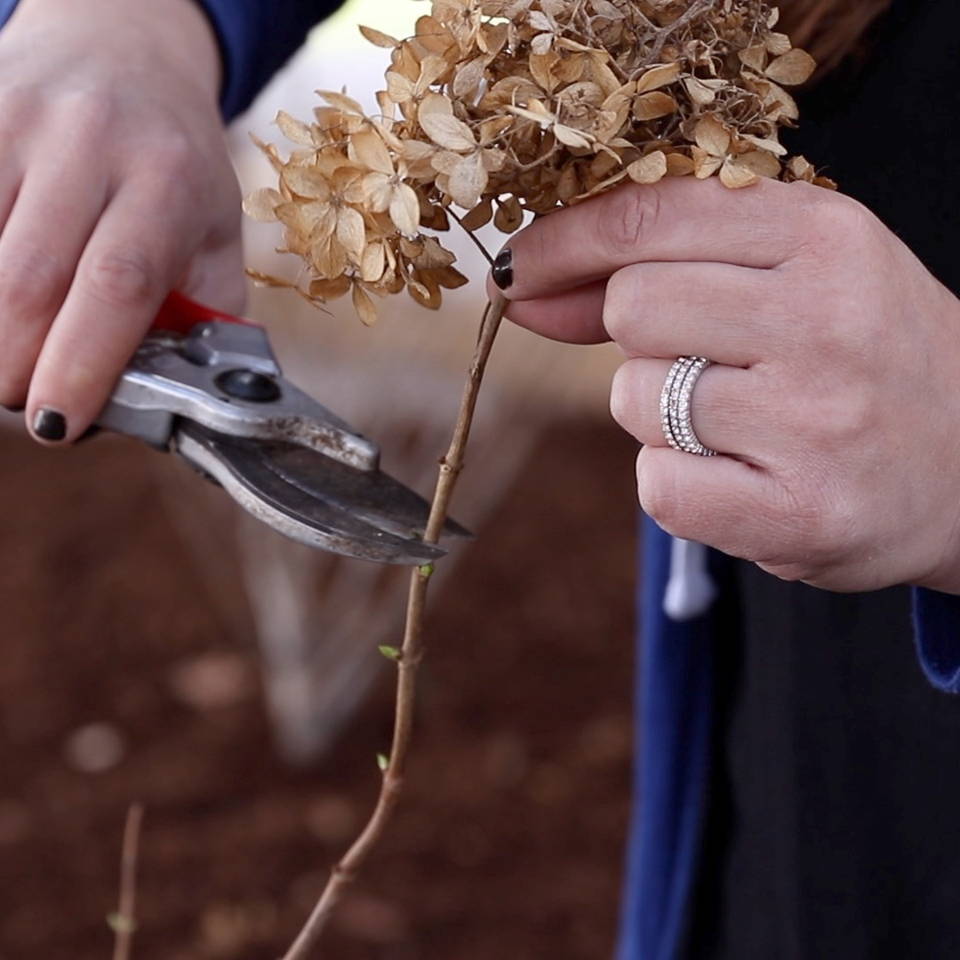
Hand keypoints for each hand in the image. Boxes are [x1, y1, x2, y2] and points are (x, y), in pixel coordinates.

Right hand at [0, 0, 243, 442]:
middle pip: (29, 279)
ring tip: (7, 359)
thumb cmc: (177, 162)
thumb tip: (181, 400)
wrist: (124, 50)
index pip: (119, 284)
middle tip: (23, 401)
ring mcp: (17, 126)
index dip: (82, 363)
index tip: (58, 424)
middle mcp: (90, 145)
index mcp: (168, 183)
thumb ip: (206, 317)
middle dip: (14, 362)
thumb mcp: (216, 235)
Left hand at [490, 177, 959, 594]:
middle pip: (631, 308)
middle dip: (641, 339)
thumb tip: (528, 289)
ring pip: (636, 400)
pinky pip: (660, 488)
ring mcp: (815, 420)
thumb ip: (670, 267)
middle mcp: (824, 318)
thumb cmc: (870, 359)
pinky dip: (679, 485)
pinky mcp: (799, 513)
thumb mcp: (800, 276)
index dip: (564, 243)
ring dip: (662, 417)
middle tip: (706, 361)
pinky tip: (744, 479)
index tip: (519, 269)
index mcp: (826, 237)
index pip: (650, 218)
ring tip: (747, 424)